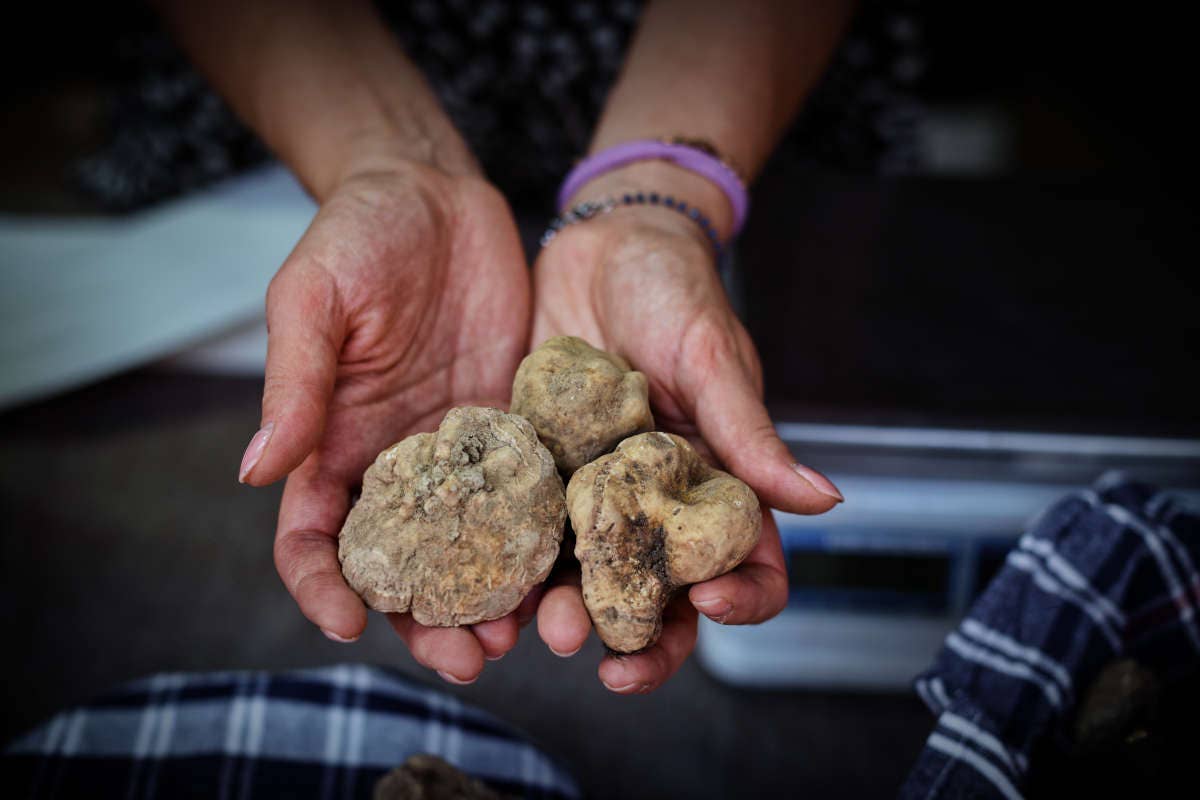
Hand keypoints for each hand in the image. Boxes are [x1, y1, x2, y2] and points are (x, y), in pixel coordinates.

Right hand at [238, 153, 531, 684]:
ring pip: (472, 550)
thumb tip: (255, 473)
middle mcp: (396, 464)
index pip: (312, 538)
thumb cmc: (357, 235)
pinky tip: (568, 569)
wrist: (435, 192)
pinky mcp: (516, 430)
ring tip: (520, 634)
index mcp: (332, 444)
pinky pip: (528, 497)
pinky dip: (541, 542)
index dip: (321, 589)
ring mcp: (461, 454)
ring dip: (489, 600)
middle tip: (466, 658)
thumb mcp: (312, 298)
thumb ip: (295, 384)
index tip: (348, 625)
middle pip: (403, 567)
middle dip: (425, 621)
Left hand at [530, 203, 842, 692]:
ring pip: (584, 581)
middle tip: (594, 648)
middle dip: (632, 635)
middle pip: (659, 598)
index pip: (747, 567)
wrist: (599, 243)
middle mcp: (657, 504)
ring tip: (525, 628)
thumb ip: (753, 435)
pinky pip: (523, 532)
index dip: (738, 601)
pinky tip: (477, 586)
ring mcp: (593, 495)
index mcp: (717, 486)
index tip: (707, 601)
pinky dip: (504, 566)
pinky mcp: (537, 474)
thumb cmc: (674, 289)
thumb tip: (826, 501)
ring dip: (557, 615)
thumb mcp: (712, 358)